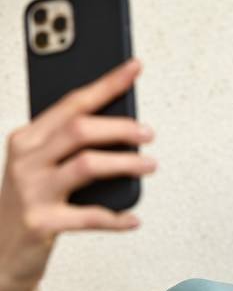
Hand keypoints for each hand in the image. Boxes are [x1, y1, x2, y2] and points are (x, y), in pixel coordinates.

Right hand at [0, 59, 155, 290]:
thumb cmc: (30, 203)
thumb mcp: (42, 167)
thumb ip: (71, 145)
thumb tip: (123, 127)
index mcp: (27, 138)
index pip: (72, 103)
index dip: (107, 84)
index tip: (134, 67)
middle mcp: (25, 160)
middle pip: (80, 129)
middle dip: (120, 127)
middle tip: (148, 132)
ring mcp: (31, 192)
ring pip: (87, 165)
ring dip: (126, 163)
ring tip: (149, 165)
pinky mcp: (40, 223)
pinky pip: (89, 216)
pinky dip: (117, 218)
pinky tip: (133, 219)